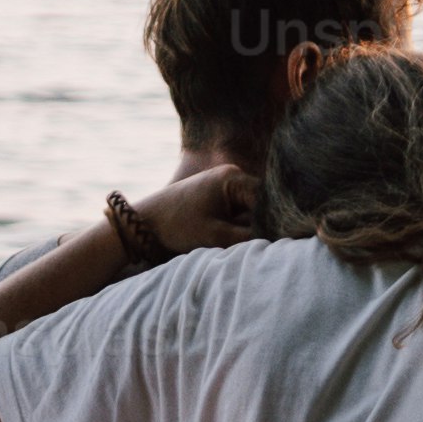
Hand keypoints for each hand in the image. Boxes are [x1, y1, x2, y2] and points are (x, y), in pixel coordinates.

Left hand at [148, 161, 266, 252]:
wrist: (144, 225)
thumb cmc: (177, 227)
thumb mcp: (216, 236)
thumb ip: (249, 237)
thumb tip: (277, 240)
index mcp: (233, 178)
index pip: (268, 199)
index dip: (275, 221)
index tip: (278, 241)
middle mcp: (231, 175)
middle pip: (261, 203)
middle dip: (263, 224)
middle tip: (264, 246)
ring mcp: (223, 185)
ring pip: (250, 209)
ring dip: (250, 227)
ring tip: (243, 243)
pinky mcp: (216, 196)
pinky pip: (238, 211)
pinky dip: (238, 226)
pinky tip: (233, 239)